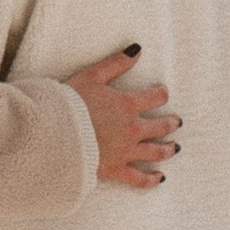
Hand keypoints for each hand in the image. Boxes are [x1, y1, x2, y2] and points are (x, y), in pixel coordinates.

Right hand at [66, 47, 179, 187]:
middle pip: (161, 126)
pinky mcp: (115, 169)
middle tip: (177, 121)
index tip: (161, 92)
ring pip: (156, 152)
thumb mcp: (91, 76)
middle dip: (171, 123)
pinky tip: (160, 178)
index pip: (156, 97)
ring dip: (168, 149)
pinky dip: (151, 180)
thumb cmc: (69, 102)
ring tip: (175, 147)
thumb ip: (116, 63)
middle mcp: (132, 128)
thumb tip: (137, 49)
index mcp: (127, 104)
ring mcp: (126, 151)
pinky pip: (139, 178)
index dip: (161, 93)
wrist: (53, 134)